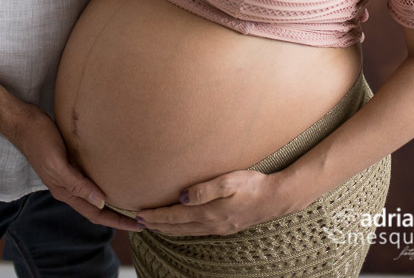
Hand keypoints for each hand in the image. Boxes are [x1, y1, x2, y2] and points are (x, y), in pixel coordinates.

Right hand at [14, 104, 142, 231]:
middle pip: (98, 208)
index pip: (96, 214)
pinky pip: (91, 177)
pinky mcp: (71, 161)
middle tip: (143, 217)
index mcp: (65, 191)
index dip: (117, 221)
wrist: (23, 122)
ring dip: (113, 200)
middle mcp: (68, 187)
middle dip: (119, 215)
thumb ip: (76, 184)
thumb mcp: (57, 163)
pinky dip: (105, 181)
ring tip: (133, 200)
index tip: (138, 225)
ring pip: (95, 194)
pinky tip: (115, 175)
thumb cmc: (39, 140)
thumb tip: (100, 202)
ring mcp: (69, 174)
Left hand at [135, 167, 304, 236]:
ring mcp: (219, 228)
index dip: (156, 216)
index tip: (139, 214)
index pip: (175, 216)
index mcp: (209, 213)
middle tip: (138, 222)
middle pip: (177, 227)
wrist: (275, 199)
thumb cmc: (252, 185)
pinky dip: (182, 230)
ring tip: (153, 225)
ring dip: (167, 228)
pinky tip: (180, 226)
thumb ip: (204, 189)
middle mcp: (211, 224)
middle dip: (156, 225)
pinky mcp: (225, 226)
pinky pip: (196, 231)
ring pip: (185, 231)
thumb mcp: (229, 181)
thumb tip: (182, 197)